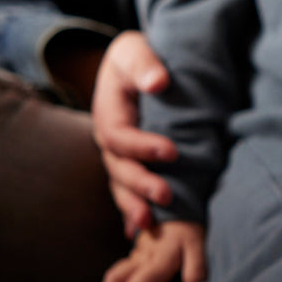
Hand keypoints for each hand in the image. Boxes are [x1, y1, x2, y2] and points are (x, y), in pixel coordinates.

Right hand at [91, 31, 177, 237]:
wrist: (137, 62)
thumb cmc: (137, 55)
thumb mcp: (134, 50)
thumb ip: (143, 63)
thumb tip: (157, 82)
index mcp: (109, 112)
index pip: (120, 137)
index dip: (143, 146)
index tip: (172, 150)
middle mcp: (110, 138)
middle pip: (118, 168)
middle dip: (140, 184)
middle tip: (166, 196)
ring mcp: (119, 154)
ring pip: (121, 185)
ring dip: (133, 205)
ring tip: (150, 224)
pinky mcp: (132, 162)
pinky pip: (128, 188)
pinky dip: (133, 209)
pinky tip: (140, 231)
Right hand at [100, 220, 206, 281]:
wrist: (182, 207)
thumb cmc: (192, 232)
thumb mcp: (199, 249)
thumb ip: (196, 271)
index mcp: (158, 260)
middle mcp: (142, 258)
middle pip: (114, 280)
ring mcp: (136, 255)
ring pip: (113, 276)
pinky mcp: (135, 255)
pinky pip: (121, 272)